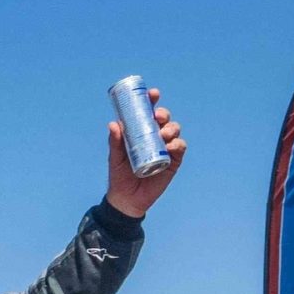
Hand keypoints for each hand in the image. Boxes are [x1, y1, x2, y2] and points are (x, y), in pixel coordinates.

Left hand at [104, 88, 185, 217]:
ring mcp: (166, 148)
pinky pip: (180, 148)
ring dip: (172, 128)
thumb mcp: (115, 157)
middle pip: (165, 119)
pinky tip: (171, 146)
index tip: (153, 94)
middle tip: (157, 117)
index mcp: (141, 131)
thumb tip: (114, 124)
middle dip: (164, 114)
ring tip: (164, 134)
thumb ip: (115, 142)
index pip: (149, 112)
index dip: (153, 100)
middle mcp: (156, 136)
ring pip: (174, 131)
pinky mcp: (173, 161)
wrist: (127, 199)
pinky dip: (177, 145)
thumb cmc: (119, 175)